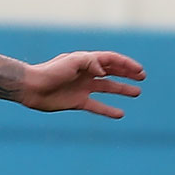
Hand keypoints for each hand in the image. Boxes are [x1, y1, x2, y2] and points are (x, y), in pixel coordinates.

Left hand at [17, 50, 144, 117]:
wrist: (32, 88)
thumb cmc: (50, 72)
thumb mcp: (71, 62)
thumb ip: (90, 63)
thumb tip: (105, 70)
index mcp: (86, 61)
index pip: (111, 60)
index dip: (126, 64)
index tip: (139, 70)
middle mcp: (86, 73)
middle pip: (112, 71)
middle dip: (128, 73)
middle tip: (142, 77)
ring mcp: (82, 87)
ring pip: (107, 88)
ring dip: (122, 89)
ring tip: (137, 93)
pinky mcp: (77, 101)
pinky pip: (96, 106)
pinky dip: (108, 110)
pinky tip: (120, 114)